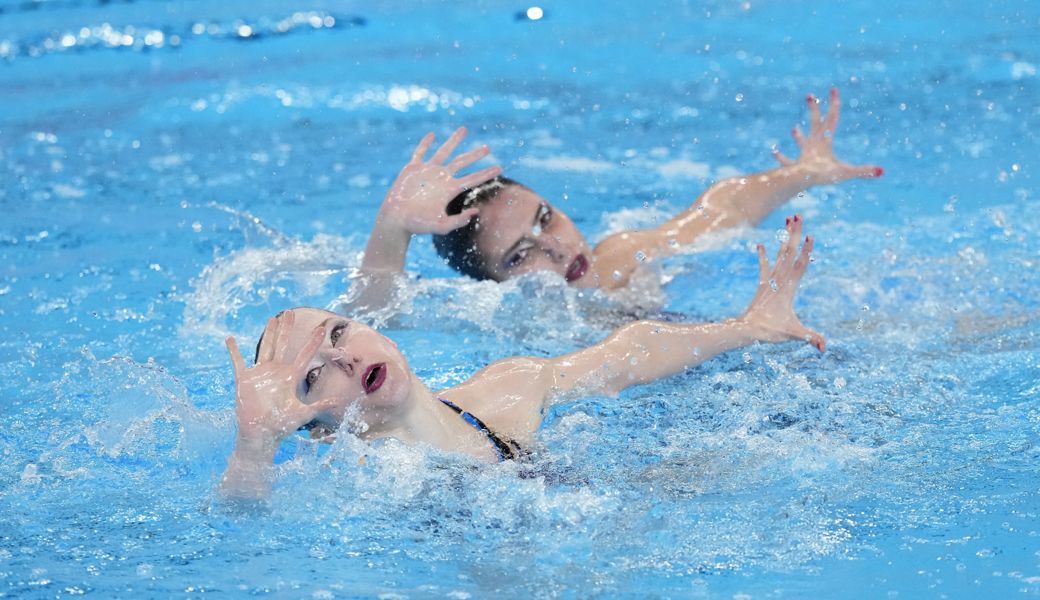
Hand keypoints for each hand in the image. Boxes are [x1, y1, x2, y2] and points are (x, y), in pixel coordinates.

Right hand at [225, 312, 338, 451]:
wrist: (260, 435)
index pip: (304, 355)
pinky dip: (233, 350)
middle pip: (283, 345)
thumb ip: (320, 405)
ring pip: (265, 348)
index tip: (322, 329)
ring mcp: (260, 374)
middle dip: (287, 329)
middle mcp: (276, 372)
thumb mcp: (303, 414)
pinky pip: (237, 361)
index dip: (312, 342)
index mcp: (290, 378)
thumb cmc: (281, 426)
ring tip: (272, 319)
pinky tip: (229, 339)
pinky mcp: (244, 379)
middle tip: (290, 312)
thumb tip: (339, 402)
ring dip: (268, 333)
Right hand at [378, 127, 501, 234]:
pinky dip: (426, 143)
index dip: (486, 173)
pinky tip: (432, 135)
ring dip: (454, 141)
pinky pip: (420, 152)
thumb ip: (459, 221)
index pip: (472, 179)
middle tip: (488, 148)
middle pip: (462, 162)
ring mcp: (427, 172)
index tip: (500, 168)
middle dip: (475, 155)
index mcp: (450, 190)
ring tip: (464, 129)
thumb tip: (476, 212)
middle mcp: (441, 178)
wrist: (397, 219)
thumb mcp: (441, 225)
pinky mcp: (413, 169)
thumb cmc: (419, 225)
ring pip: (444, 152)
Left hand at [740, 214, 824, 351]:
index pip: (800, 265)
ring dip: (785, 238)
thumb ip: (811, 338)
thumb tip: (824, 348)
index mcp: (789, 288)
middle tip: (798, 215)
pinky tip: (760, 245)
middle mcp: (780, 280)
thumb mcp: (793, 334)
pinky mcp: (763, 285)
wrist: (747, 331)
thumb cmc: (770, 331)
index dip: (806, 251)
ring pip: (780, 254)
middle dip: (795, 234)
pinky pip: (763, 267)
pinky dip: (763, 256)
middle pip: (789, 252)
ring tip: (788, 220)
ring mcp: (771, 280)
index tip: (810, 235)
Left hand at [772, 88, 882, 184]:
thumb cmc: (823, 174)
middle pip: (815, 124)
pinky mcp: (794, 167)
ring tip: (793, 129)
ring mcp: (803, 155)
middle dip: (814, 110)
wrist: (800, 180)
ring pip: (802, 143)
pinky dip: (782, 158)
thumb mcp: (846, 173)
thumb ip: (864, 171)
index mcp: (825, 142)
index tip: (833, 89)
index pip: (832, 119)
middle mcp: (813, 145)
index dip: (834, 104)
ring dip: (799, 136)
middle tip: (810, 96)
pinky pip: (788, 162)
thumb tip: (881, 171)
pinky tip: (774, 152)